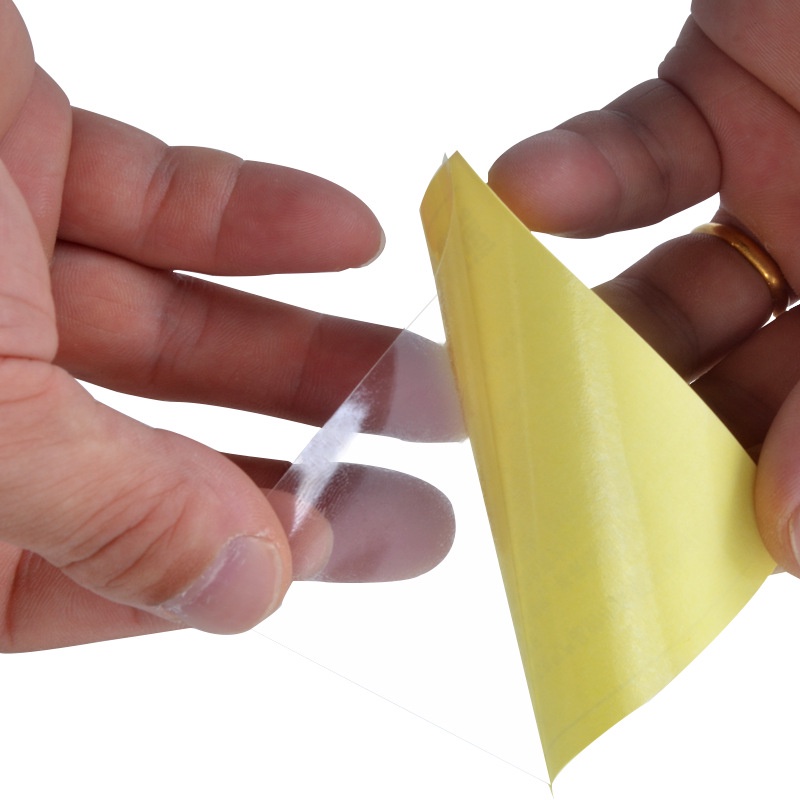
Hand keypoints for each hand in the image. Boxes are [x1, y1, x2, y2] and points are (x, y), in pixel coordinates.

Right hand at [0, 0, 456, 651]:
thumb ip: (100, 508)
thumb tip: (242, 591)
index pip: (88, 577)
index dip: (225, 570)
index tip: (352, 552)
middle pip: (157, 462)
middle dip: (300, 474)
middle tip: (421, 503)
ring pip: (177, 332)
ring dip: (309, 354)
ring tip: (424, 381)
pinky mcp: (9, 151)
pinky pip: (158, 201)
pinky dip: (255, 220)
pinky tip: (350, 236)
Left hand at [489, 0, 799, 574]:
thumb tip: (796, 537)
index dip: (761, 496)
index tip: (664, 539)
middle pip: (738, 385)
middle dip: (652, 417)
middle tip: (556, 449)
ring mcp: (798, 179)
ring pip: (668, 293)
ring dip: (591, 322)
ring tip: (520, 351)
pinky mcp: (723, 91)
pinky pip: (637, 155)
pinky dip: (578, 177)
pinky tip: (524, 190)